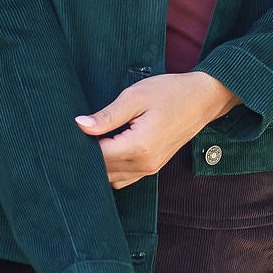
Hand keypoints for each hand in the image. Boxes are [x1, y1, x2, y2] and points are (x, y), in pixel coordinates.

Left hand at [74, 71, 240, 188]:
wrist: (203, 99)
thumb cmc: (170, 93)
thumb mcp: (135, 97)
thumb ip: (107, 115)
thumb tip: (79, 125)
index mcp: (139, 146)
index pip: (98, 156)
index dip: (81, 146)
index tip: (69, 133)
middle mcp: (144, 164)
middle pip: (103, 171)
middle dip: (87, 156)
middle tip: (74, 136)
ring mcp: (150, 169)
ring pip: (111, 178)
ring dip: (99, 164)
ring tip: (90, 142)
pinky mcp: (152, 167)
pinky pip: (123, 178)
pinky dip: (112, 169)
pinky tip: (106, 149)